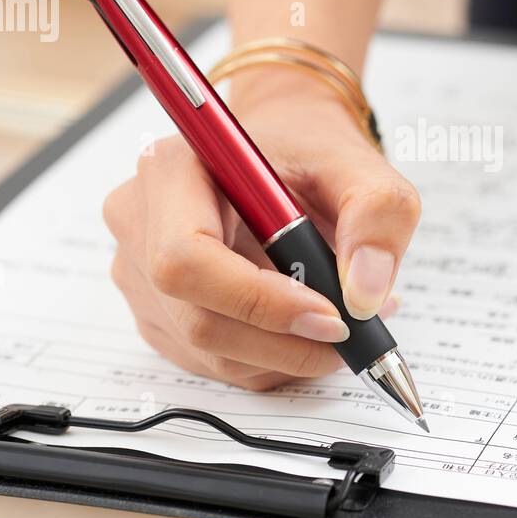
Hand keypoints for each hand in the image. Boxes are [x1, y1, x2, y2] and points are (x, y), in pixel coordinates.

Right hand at [103, 68, 419, 389]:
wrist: (286, 155)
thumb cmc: (311, 156)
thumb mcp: (363, 170)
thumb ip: (377, 218)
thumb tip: (364, 296)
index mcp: (172, 169)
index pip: (186, 259)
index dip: (258, 302)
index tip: (331, 315)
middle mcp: (140, 221)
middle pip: (197, 318)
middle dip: (285, 341)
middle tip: (350, 331)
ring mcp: (139, 272)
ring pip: (209, 351)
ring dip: (285, 354)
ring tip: (341, 318)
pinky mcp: (158, 312)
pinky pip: (213, 362)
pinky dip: (270, 359)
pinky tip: (303, 326)